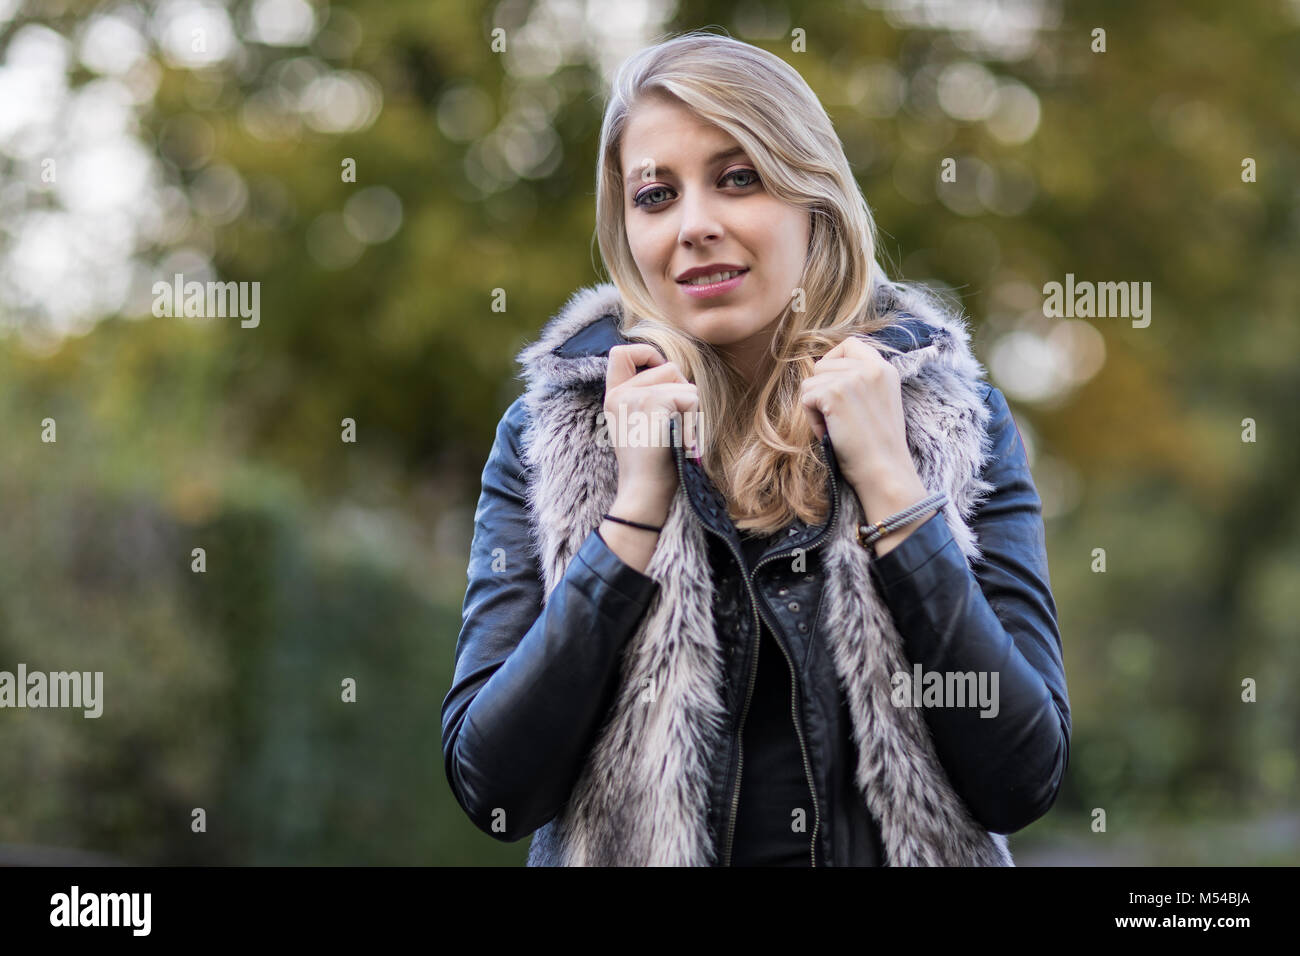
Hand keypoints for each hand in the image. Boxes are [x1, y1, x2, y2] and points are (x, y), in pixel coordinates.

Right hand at [603, 344, 698, 512]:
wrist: (643, 492)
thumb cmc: (651, 464)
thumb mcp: (639, 424)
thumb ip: (646, 395)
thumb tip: (673, 371)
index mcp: (613, 396)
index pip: (620, 352)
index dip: (646, 353)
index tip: (659, 373)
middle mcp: (619, 393)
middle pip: (667, 366)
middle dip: (681, 392)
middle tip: (674, 425)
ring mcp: (634, 396)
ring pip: (682, 381)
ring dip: (690, 408)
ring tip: (677, 434)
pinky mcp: (652, 403)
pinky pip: (690, 397)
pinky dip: (694, 420)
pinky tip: (681, 440)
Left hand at [798, 336, 921, 499]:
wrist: (885, 470)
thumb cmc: (879, 447)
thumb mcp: (880, 402)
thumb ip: (861, 382)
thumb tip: (824, 370)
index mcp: (885, 369)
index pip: (850, 344)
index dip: (833, 360)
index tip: (832, 385)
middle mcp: (871, 367)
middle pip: (823, 364)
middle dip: (822, 391)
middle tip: (839, 418)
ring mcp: (852, 378)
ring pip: (811, 382)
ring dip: (816, 407)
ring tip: (837, 427)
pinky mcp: (834, 392)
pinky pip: (806, 398)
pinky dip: (812, 419)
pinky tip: (831, 433)